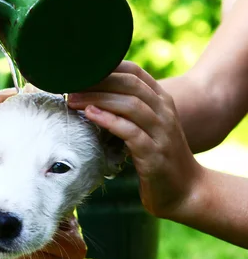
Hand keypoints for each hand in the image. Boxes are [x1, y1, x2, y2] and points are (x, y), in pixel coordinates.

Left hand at [67, 61, 202, 219]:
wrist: (186, 191)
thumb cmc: (158, 157)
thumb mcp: (146, 127)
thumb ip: (126, 111)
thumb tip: (90, 97)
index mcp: (161, 101)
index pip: (135, 73)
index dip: (107, 67)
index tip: (81, 70)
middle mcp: (164, 112)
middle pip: (130, 85)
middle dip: (98, 82)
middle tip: (71, 86)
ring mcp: (162, 132)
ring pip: (131, 105)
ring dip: (98, 99)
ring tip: (74, 101)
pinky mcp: (155, 154)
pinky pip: (131, 132)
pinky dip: (109, 120)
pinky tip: (91, 115)